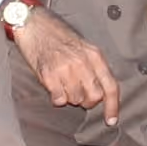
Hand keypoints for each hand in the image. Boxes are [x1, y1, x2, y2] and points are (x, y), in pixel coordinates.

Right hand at [14, 8, 119, 122]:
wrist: (33, 24)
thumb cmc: (57, 36)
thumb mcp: (83, 46)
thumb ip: (94, 66)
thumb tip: (101, 92)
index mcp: (94, 55)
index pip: (110, 86)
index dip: (113, 106)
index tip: (111, 121)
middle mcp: (82, 62)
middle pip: (94, 97)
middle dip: (87, 101)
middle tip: (78, 94)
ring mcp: (65, 69)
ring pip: (75, 99)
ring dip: (70, 97)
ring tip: (63, 83)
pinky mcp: (49, 75)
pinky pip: (59, 99)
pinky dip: (57, 97)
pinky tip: (53, 86)